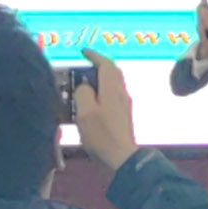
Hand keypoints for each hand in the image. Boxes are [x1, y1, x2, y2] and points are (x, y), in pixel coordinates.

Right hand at [74, 49, 137, 170]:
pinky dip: (102, 91)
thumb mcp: (85, 112)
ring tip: (85, 84)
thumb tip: (85, 86)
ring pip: (113, 84)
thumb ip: (83, 93)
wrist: (121, 156)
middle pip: (112, 72)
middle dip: (99, 66)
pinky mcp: (124, 115)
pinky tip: (92, 102)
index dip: (94, 56)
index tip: (83, 52)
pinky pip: (113, 94)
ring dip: (100, 79)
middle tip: (84, 66)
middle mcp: (121, 93)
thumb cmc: (101, 134)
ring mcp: (124, 104)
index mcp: (112, 89)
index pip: (106, 64)